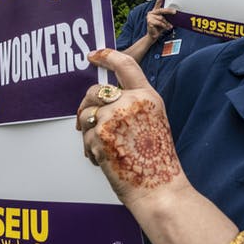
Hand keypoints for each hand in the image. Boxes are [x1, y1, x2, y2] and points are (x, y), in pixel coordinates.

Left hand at [77, 49, 183, 205]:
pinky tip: (104, 159)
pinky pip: (85, 136)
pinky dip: (90, 149)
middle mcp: (131, 102)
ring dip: (88, 129)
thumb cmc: (155, 160)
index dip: (107, 55)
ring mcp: (114, 117)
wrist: (158, 188)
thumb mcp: (153, 120)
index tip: (94, 55)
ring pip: (86, 113)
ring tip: (103, 147)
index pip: (125, 65)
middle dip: (87, 104)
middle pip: (96, 91)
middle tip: (87, 119)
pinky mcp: (100, 134)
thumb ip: (133, 104)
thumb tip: (104, 97)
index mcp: (147, 96)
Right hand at [146, 0, 175, 40]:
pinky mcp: (149, 21)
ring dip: (166, 23)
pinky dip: (164, 26)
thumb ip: (167, 16)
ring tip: (169, 26)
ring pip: (161, 18)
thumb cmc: (160, 27)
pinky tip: (165, 28)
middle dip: (168, 11)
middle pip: (161, 10)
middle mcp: (152, 12)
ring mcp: (149, 17)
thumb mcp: (164, 21)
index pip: (158, 2)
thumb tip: (174, 12)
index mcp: (155, 11)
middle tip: (174, 12)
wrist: (153, 35)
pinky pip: (159, 23)